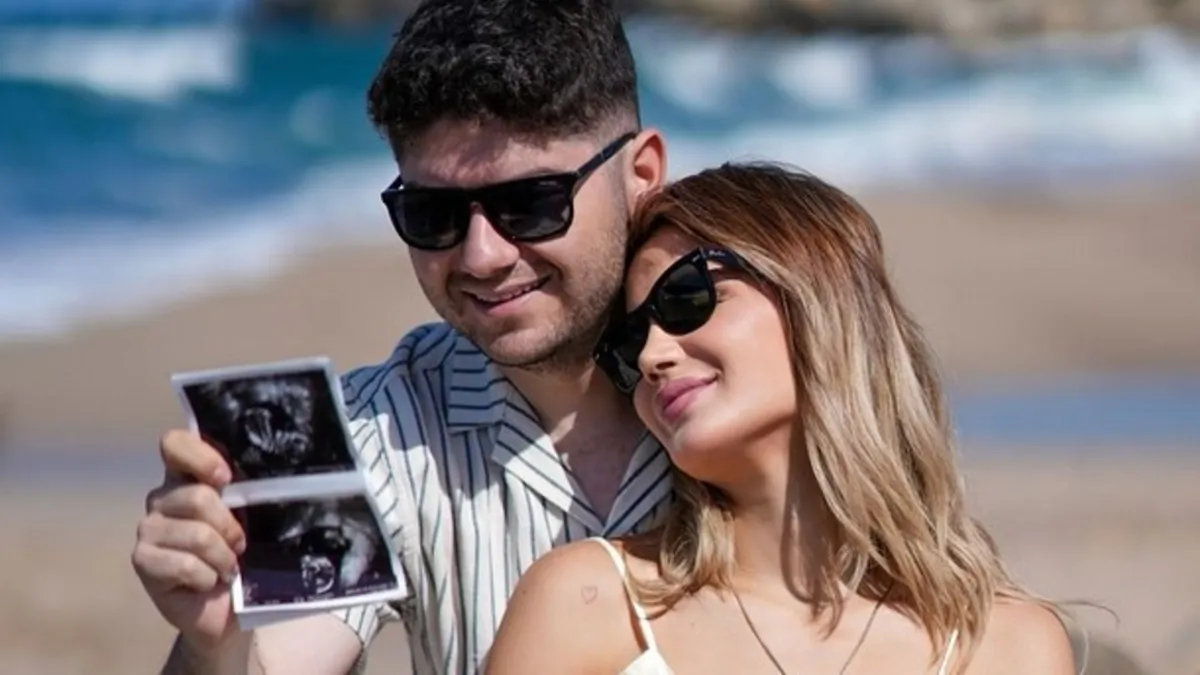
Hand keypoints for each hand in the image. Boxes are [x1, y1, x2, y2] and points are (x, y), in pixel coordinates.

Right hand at [132, 430, 246, 651]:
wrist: (229, 608)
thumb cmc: (243, 555)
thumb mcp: (253, 517)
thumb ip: (252, 491)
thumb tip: (278, 477)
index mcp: (189, 477)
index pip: (175, 444)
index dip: (200, 456)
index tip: (226, 478)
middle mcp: (163, 497)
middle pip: (198, 496)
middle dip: (229, 526)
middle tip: (240, 544)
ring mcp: (149, 528)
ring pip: (196, 534)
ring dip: (223, 557)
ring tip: (228, 568)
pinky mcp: (143, 560)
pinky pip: (185, 564)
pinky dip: (207, 577)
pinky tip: (208, 582)